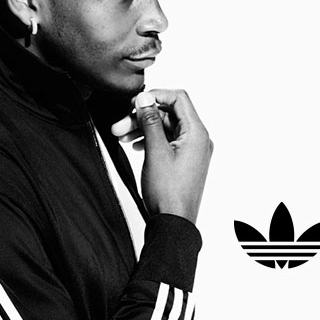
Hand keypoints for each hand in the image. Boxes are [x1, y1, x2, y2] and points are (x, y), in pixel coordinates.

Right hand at [111, 90, 212, 223]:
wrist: (173, 223)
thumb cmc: (168, 193)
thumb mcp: (155, 151)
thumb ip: (150, 121)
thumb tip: (145, 99)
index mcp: (197, 134)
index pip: (179, 99)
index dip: (155, 96)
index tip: (135, 103)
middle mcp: (198, 140)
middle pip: (169, 114)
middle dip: (143, 116)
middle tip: (120, 125)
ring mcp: (191, 152)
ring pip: (166, 129)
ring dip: (144, 128)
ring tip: (122, 136)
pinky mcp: (184, 162)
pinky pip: (167, 142)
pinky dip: (151, 140)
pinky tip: (136, 145)